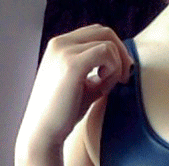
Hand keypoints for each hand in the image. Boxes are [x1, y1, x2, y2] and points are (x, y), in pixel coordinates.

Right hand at [16, 24, 133, 153]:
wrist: (44, 131)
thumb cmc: (64, 114)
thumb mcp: (84, 87)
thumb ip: (98, 73)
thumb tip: (122, 66)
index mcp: (60, 46)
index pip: (96, 33)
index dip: (115, 50)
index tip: (120, 75)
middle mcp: (60, 43)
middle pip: (104, 32)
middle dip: (122, 54)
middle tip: (125, 79)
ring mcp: (64, 51)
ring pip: (108, 43)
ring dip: (116, 67)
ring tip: (106, 88)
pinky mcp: (72, 64)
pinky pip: (106, 53)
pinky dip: (113, 70)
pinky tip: (104, 87)